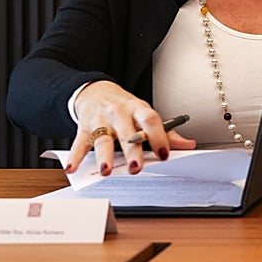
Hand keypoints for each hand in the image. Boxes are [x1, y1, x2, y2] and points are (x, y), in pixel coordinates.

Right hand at [70, 80, 196, 175]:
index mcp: (137, 108)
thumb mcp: (145, 114)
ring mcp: (100, 121)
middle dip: (131, 151)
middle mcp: (118, 113)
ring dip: (104, 156)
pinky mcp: (83, 128)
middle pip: (126, 132)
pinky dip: (75, 157)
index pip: (150, 119)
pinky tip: (73, 168)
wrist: (95, 91)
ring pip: (102, 139)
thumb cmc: (124, 107)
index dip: (158, 136)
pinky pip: (79, 144)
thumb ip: (166, 132)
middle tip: (136, 167)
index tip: (164, 153)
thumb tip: (188, 145)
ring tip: (106, 171)